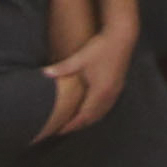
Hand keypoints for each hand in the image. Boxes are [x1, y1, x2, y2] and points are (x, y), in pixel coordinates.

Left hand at [33, 21, 133, 137]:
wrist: (122, 36)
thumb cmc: (101, 48)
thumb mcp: (80, 59)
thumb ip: (62, 69)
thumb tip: (44, 73)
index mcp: (99, 92)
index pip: (83, 116)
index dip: (71, 125)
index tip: (59, 130)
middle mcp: (109, 95)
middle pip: (93, 118)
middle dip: (79, 125)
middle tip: (64, 129)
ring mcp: (115, 91)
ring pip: (101, 113)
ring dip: (88, 119)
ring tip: (76, 122)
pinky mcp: (118, 85)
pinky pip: (107, 106)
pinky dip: (97, 112)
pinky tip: (91, 108)